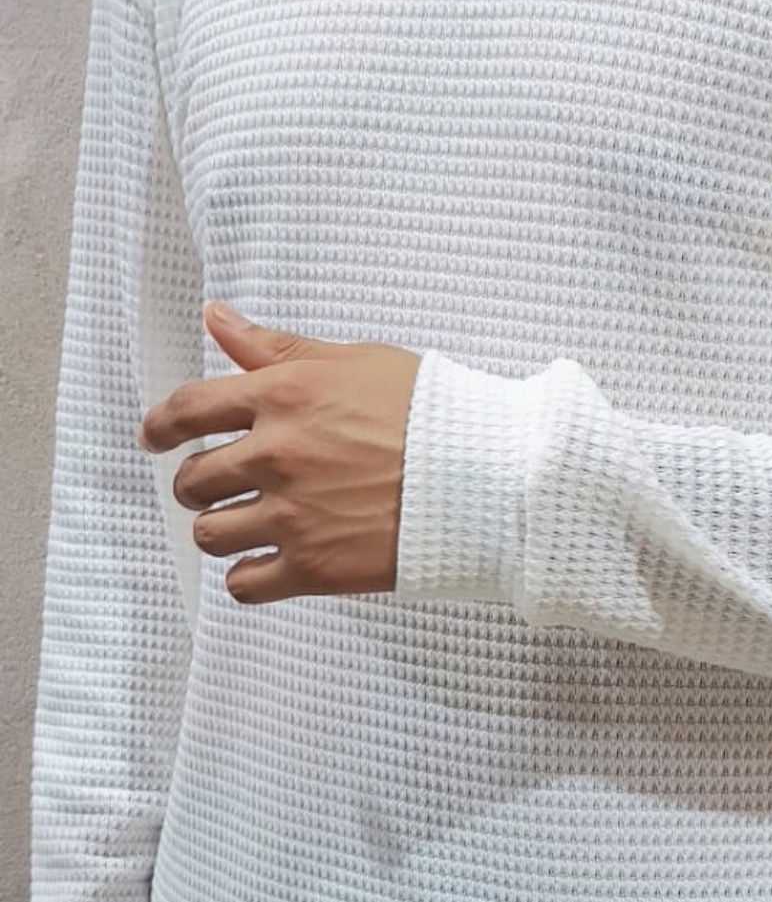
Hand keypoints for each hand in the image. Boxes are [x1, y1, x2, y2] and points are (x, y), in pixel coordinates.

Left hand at [137, 303, 421, 604]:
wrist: (487, 477)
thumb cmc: (434, 413)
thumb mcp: (355, 361)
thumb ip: (277, 347)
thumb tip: (218, 318)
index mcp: (283, 396)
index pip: (189, 410)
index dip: (160, 426)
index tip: (155, 437)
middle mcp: (276, 455)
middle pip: (193, 478)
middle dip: (196, 483)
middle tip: (216, 487)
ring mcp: (291, 514)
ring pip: (210, 534)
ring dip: (220, 529)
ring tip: (245, 525)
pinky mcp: (313, 566)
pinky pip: (244, 583)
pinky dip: (248, 576)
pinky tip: (267, 564)